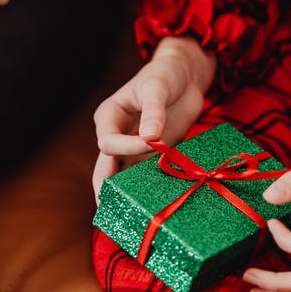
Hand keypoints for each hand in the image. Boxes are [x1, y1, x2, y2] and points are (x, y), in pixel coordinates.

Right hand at [91, 36, 216, 200]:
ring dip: (128, 194)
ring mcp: (134, 148)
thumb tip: (150, 137)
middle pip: (104, 169)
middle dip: (107, 190)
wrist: (186, 76)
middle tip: (109, 214)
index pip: (107, 142)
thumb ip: (152, 111)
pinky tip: (155, 204)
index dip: (126, 147)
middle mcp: (117, 135)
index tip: (152, 142)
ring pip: (124, 177)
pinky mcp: (153, 155)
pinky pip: (147, 175)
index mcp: (109, 117)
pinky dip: (150, 188)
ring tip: (132, 218)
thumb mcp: (157, 86)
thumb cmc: (165, 74)